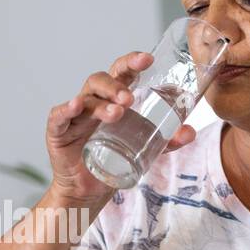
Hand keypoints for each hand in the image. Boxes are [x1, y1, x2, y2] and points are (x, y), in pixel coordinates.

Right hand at [45, 51, 197, 204]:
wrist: (90, 190)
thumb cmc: (115, 159)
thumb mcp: (146, 149)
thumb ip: (167, 141)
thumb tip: (190, 132)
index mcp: (113, 99)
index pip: (122, 73)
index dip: (132, 62)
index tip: (147, 59)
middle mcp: (94, 101)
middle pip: (101, 80)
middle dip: (116, 85)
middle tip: (130, 98)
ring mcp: (75, 115)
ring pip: (85, 98)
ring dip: (101, 104)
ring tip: (117, 114)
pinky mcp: (58, 131)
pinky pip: (58, 115)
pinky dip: (65, 109)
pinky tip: (74, 106)